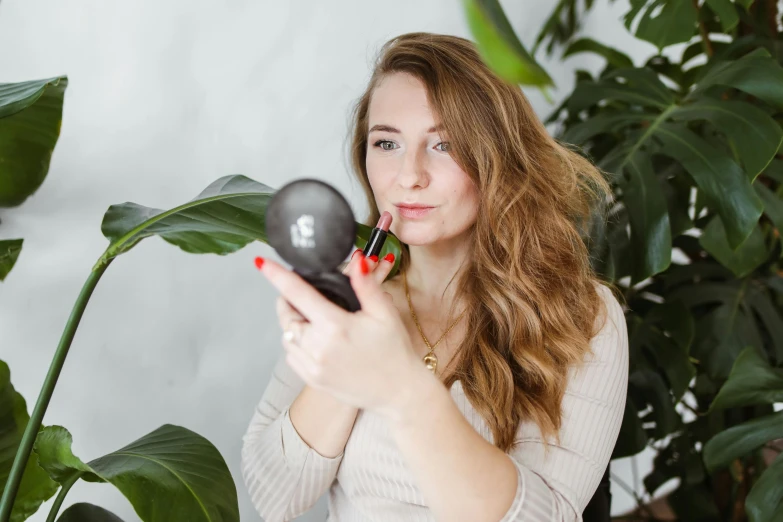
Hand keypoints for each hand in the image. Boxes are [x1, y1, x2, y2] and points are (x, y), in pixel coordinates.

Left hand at [258, 250, 426, 417]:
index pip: (297, 293)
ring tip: (310, 318)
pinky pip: (292, 356)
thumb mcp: (384, 313)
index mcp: (335, 326)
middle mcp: (318, 347)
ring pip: (286, 337)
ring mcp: (313, 366)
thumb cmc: (394, 351)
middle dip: (287, 300)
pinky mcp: (313, 380)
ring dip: (291, 323)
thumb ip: (366, 285)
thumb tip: (356, 260)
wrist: (399, 392)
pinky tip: (314, 340)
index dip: (277, 275)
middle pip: (286, 316)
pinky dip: (295, 344)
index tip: (262, 263)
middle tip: (299, 294)